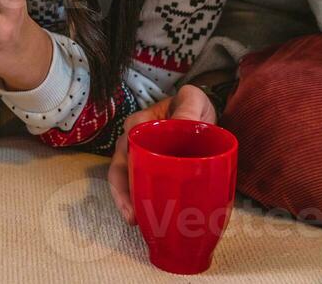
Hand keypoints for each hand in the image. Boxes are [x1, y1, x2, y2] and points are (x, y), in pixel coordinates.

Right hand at [107, 85, 216, 223]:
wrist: (200, 114)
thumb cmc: (192, 106)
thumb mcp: (193, 100)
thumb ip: (188, 107)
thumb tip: (182, 122)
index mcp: (139, 125)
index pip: (126, 148)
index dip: (124, 172)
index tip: (134, 188)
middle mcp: (134, 143)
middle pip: (120, 170)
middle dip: (122, 194)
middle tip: (132, 216)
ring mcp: (142, 158)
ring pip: (127, 181)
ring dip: (129, 201)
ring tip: (136, 221)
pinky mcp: (153, 170)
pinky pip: (142, 186)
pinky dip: (142, 201)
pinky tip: (147, 217)